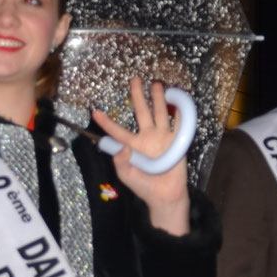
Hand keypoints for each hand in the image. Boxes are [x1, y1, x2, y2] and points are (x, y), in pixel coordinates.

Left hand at [92, 77, 189, 236]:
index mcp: (132, 146)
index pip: (117, 131)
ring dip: (159, 99)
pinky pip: (179, 125)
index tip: (95, 112)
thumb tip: (121, 147)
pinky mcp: (176, 142)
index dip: (106, 123)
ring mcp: (162, 138)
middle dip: (138, 96)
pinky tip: (180, 100)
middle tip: (134, 80)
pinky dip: (181, 113)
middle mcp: (147, 137)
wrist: (165, 196)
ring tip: (156, 84)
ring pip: (161, 113)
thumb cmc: (144, 187)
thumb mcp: (127, 177)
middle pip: (142, 112)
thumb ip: (120, 163)